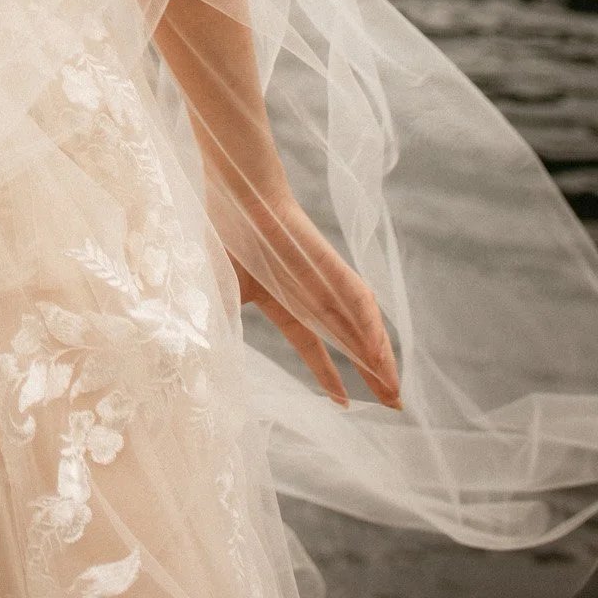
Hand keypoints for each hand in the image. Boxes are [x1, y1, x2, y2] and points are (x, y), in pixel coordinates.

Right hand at [228, 197, 401, 410]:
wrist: (231, 192)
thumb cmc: (221, 235)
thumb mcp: (217, 295)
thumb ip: (217, 328)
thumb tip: (202, 365)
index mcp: (280, 299)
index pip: (312, 344)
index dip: (329, 374)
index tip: (343, 402)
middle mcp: (308, 292)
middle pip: (348, 339)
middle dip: (371, 373)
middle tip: (395, 405)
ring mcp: (321, 278)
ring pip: (360, 323)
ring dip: (379, 356)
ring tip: (395, 390)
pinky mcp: (329, 263)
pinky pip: (357, 299)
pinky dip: (370, 327)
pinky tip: (379, 355)